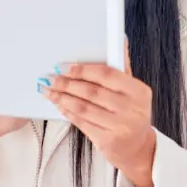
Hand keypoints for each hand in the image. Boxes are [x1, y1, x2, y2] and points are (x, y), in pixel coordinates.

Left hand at [39, 41, 156, 186]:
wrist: (139, 148)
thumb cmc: (131, 113)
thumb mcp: (132, 91)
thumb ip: (121, 67)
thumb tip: (121, 38)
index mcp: (138, 91)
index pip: (107, 74)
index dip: (82, 69)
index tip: (64, 66)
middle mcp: (132, 109)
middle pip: (91, 91)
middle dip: (66, 83)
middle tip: (50, 78)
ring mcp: (120, 127)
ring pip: (83, 107)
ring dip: (61, 97)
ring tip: (48, 90)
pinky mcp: (108, 141)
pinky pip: (81, 122)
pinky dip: (66, 111)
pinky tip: (58, 104)